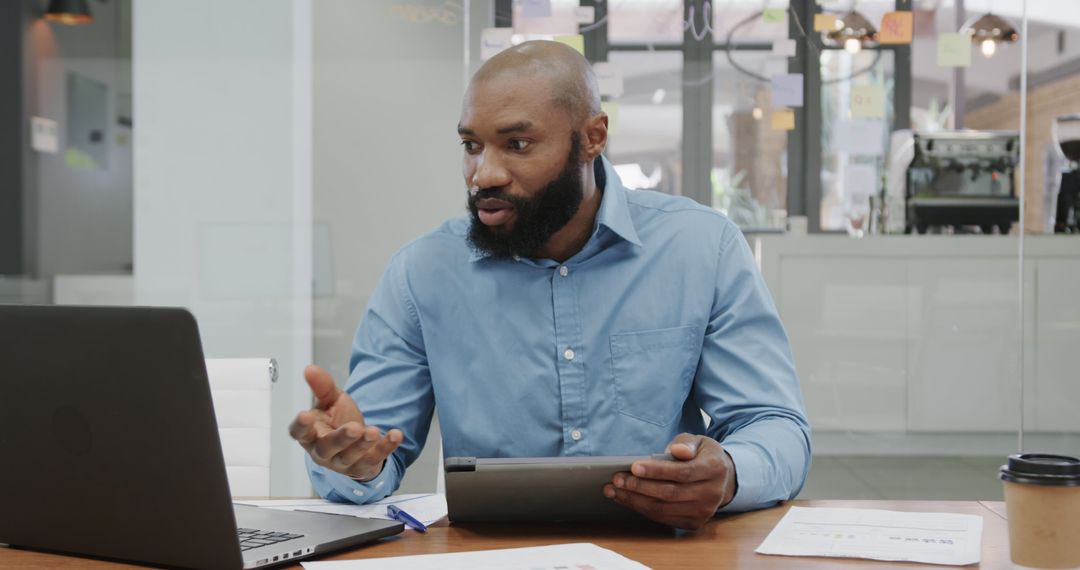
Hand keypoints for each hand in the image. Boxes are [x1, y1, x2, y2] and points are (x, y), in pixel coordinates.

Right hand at [288, 365, 402, 480]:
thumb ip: (322, 387)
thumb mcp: (330, 401)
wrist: (358, 442)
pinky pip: (375, 459)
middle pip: (327, 448)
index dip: (301, 426)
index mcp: (311, 435)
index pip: (300, 433)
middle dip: (341, 439)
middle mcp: (323, 452)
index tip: (305, 415)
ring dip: (362, 445)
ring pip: (350, 457)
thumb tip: (310, 369)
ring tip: (373, 431)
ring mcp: (343, 462)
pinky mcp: (363, 467)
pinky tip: (395, 435)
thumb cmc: (337, 421)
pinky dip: (386, 448)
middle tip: (354, 428)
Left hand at [603, 433, 736, 529]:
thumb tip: (676, 451)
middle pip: (670, 494)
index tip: (633, 467)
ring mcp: (704, 512)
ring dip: (635, 501)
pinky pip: (663, 518)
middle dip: (640, 487)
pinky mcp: (694, 523)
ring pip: (664, 509)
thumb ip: (685, 443)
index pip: (682, 472)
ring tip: (614, 490)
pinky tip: (627, 499)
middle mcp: (712, 494)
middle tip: (617, 479)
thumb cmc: (702, 456)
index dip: (657, 471)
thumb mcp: (698, 441)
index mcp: (715, 469)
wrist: (721, 478)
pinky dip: (642, 509)